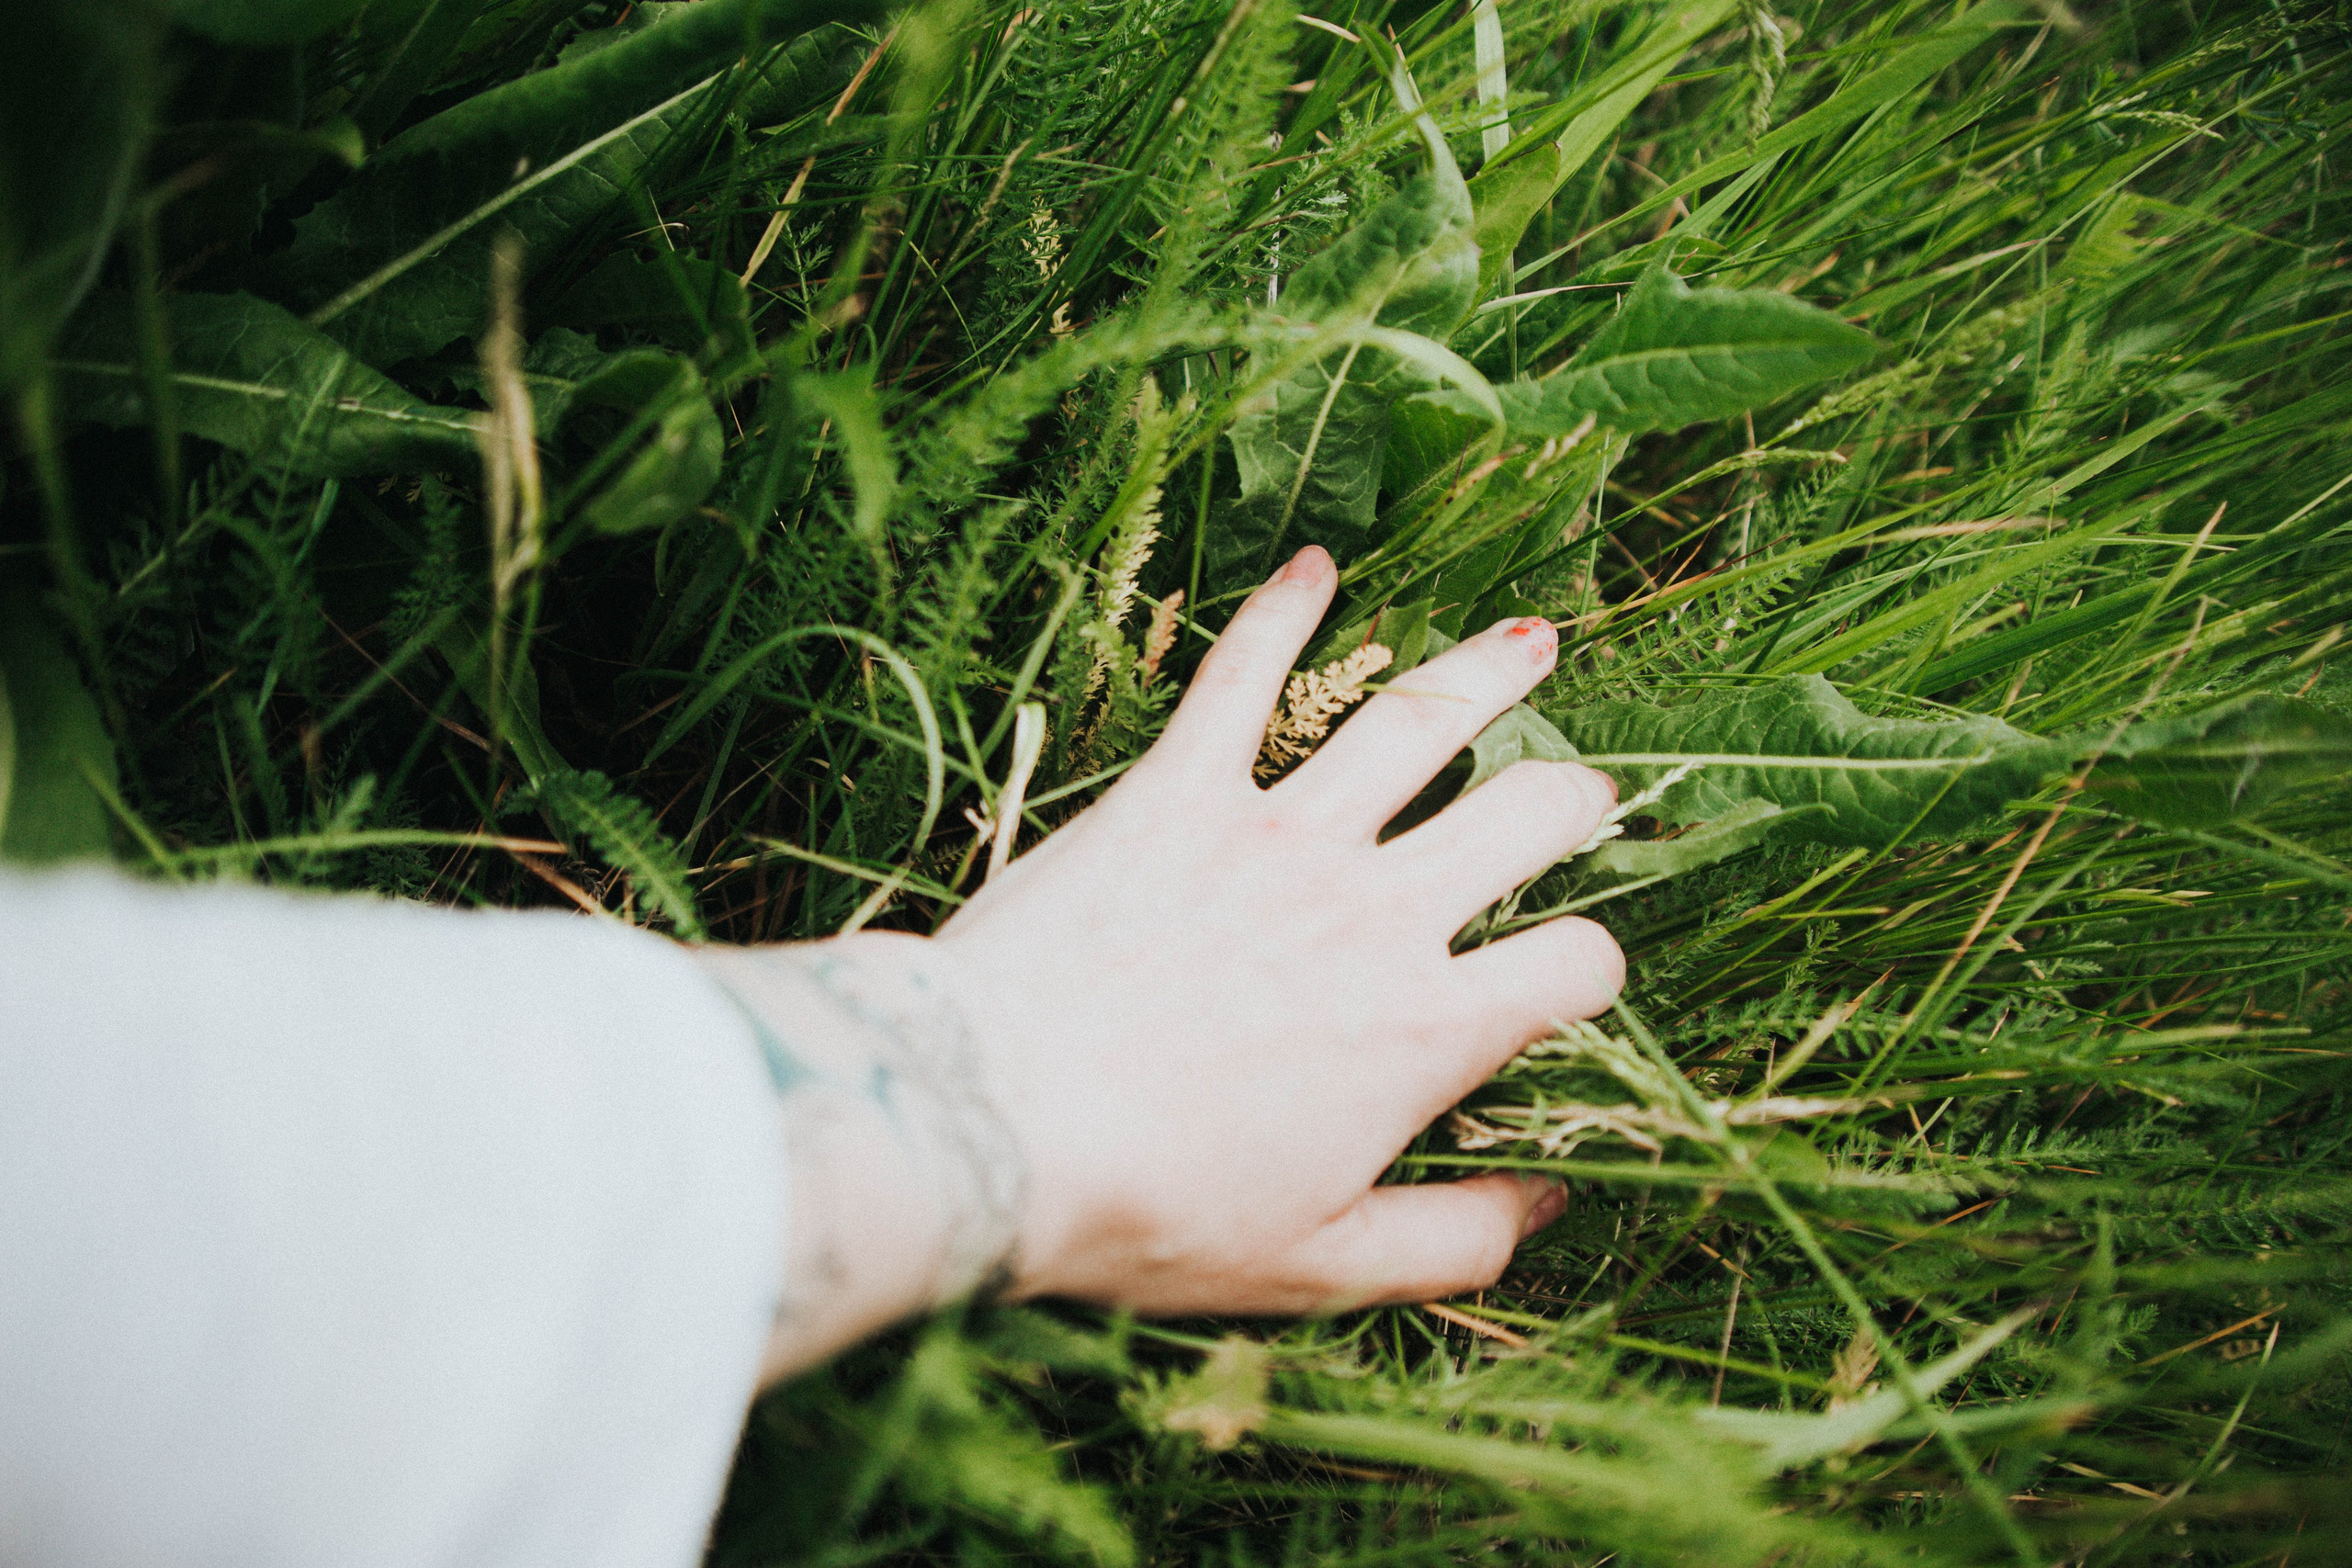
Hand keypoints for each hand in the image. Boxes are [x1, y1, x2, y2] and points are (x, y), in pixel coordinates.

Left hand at [924, 544, 1623, 1312]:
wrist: (989, 1127)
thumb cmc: (1151, 1208)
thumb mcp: (1321, 1263)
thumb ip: (1455, 1239)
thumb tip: (1549, 1207)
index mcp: (1423, 1026)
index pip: (1573, 963)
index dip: (1595, 966)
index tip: (1575, 973)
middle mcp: (1374, 909)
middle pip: (1524, 816)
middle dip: (1578, 796)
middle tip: (1587, 788)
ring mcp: (1275, 833)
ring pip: (1414, 722)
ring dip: (1485, 673)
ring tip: (1532, 641)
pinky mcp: (1175, 790)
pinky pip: (1243, 676)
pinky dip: (1283, 611)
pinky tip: (1316, 563)